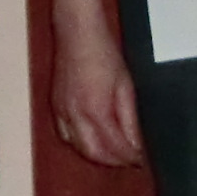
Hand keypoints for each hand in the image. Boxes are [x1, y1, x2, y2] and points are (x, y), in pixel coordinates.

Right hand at [50, 19, 143, 166]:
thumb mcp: (126, 86)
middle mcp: (75, 116)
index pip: (114, 146)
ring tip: (114, 153)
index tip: (141, 160)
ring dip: (96, 154)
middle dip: (112, 161)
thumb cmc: (104, 54)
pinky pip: (65, 135)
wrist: (78, 34)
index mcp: (95, 110)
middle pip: (93, 153)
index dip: (129, 157)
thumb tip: (136, 143)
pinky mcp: (55, 106)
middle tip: (129, 161)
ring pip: (77, 147)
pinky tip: (92, 140)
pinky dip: (79, 143)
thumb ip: (129, 119)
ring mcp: (61, 112)